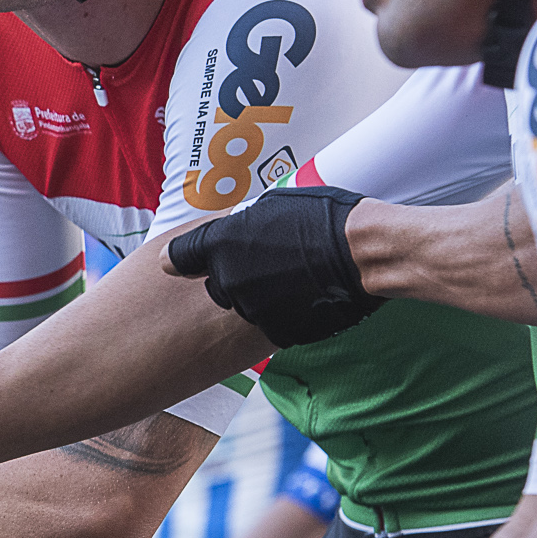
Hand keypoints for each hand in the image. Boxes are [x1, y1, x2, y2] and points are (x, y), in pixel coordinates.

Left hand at [163, 185, 379, 347]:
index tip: (181, 264)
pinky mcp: (276, 331)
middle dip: (232, 278)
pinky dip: (282, 313)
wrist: (359, 252)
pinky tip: (304, 295)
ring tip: (293, 276)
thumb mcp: (268, 206)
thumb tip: (222, 234)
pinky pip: (270, 323)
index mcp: (219, 244)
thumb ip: (235, 226)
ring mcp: (251, 308)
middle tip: (266, 263)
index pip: (176, 258)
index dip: (181, 261)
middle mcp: (227, 280)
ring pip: (244, 306)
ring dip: (259, 296)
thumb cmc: (319, 217)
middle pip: (216, 286)